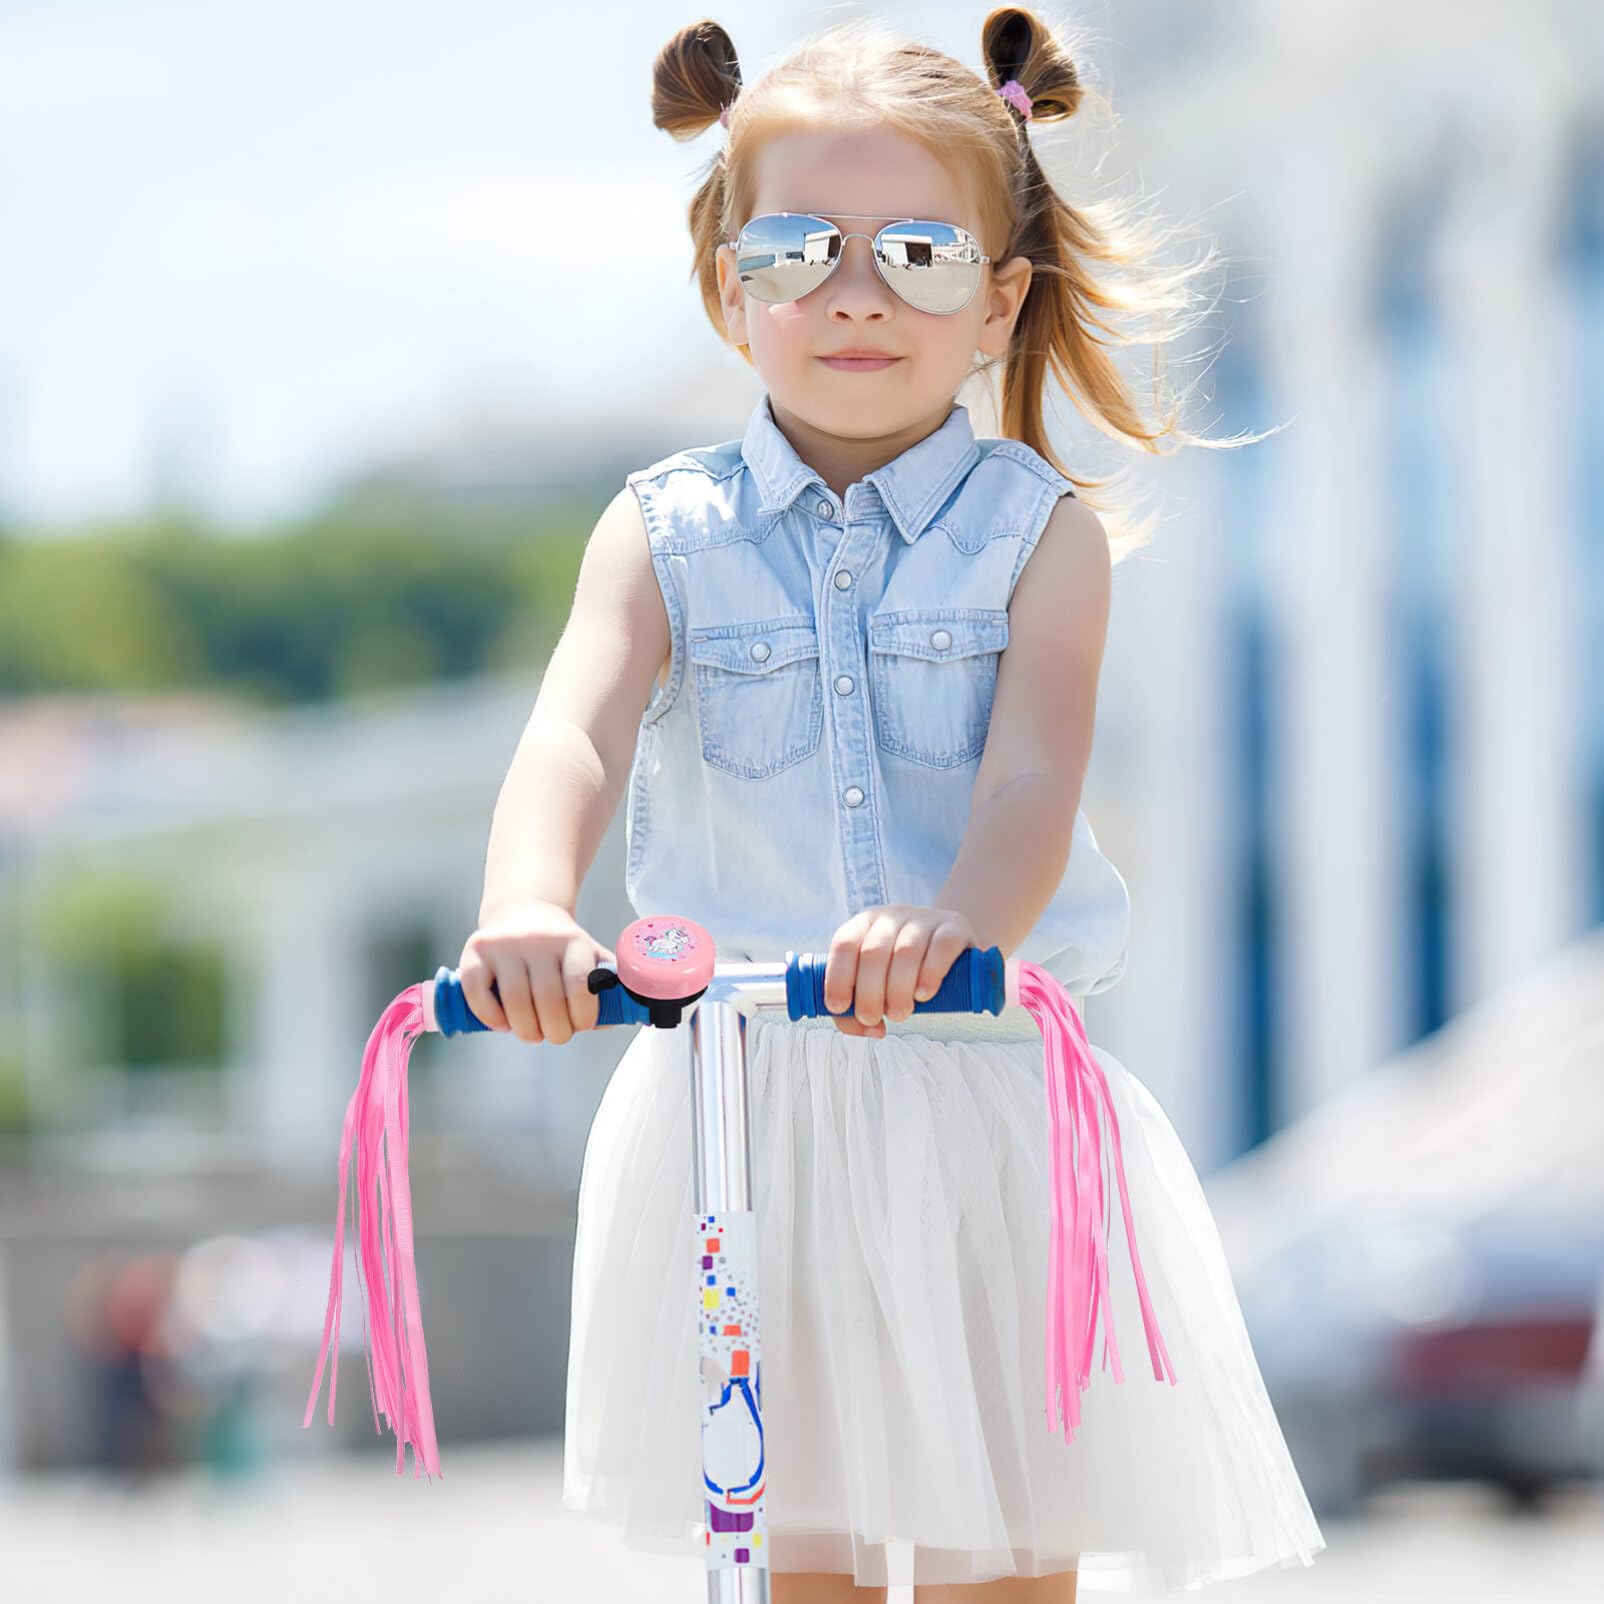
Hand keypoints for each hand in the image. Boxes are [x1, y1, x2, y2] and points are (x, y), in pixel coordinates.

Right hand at [457, 901, 616, 1044]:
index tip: (581, 1025)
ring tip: (532, 1033)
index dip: (582, 1016)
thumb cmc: (560, 946)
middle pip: (547, 999)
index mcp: (572, 940)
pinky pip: (477, 992)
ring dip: (526, 1030)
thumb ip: (606, 984)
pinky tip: (503, 1024)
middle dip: (555, 1030)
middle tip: (556, 1035)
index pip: (579, 985)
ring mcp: (504, 944)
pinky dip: (490, 1017)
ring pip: (514, 1000)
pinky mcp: (476, 950)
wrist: (523, 910)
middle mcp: (537, 938)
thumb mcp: (588, 954)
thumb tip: (617, 1017)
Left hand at [822, 904, 979, 1038]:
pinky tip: (924, 994)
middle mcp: (893, 917)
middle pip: (873, 952)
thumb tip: (872, 1029)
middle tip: (872, 1018)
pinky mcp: (955, 928)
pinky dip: (930, 974)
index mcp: (865, 924)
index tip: (839, 1007)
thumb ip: (861, 1009)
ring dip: (898, 989)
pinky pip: (940, 947)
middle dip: (868, 993)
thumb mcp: (879, 983)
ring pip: (905, 951)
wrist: (953, 946)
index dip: (837, 977)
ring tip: (900, 1014)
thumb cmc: (907, 970)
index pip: (844, 944)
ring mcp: (925, 919)